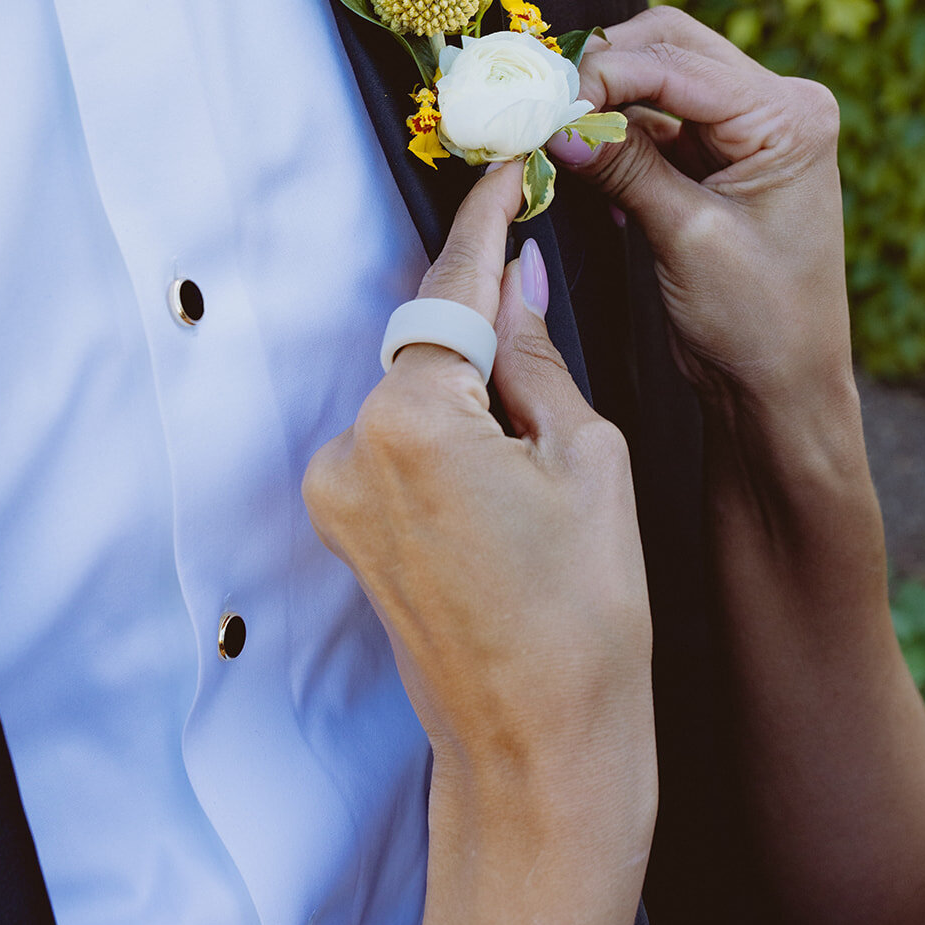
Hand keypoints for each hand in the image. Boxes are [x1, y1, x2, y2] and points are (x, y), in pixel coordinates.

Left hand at [303, 160, 653, 817]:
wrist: (535, 751)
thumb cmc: (584, 617)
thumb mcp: (588, 462)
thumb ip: (537, 356)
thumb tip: (519, 278)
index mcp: (413, 421)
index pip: (450, 291)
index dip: (483, 225)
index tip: (505, 173)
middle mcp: (352, 447)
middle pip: (427, 346)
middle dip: (486, 331)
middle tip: (552, 339)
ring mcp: (336, 493)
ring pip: (412, 396)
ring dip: (467, 394)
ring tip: (537, 462)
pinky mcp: (341, 527)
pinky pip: (395, 445)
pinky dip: (443, 437)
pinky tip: (499, 483)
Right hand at [549, 6, 848, 405]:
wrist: (780, 385)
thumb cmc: (757, 321)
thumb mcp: (686, 236)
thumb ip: (625, 166)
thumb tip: (556, 123)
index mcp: (789, 116)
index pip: (678, 63)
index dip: (603, 75)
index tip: (542, 104)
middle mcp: (778, 107)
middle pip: (670, 46)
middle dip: (602, 69)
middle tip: (541, 104)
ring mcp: (749, 129)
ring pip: (658, 76)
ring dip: (603, 98)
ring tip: (551, 129)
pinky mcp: (718, 157)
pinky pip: (656, 121)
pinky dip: (615, 134)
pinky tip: (584, 162)